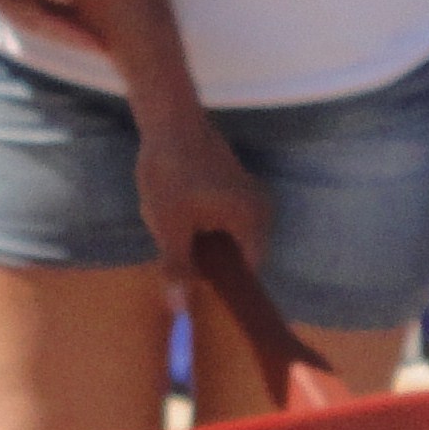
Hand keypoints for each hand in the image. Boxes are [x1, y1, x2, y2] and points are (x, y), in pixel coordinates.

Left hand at [132, 108, 267, 291]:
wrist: (168, 120)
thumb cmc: (171, 173)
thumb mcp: (169, 228)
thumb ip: (178, 268)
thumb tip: (180, 309)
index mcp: (252, 221)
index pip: (248, 271)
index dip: (222, 284)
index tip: (195, 285)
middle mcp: (260, 209)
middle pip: (236, 254)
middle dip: (206, 259)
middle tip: (176, 251)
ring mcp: (248, 194)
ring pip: (226, 236)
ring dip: (201, 240)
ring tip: (174, 227)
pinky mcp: (234, 185)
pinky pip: (222, 218)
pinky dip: (202, 224)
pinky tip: (178, 213)